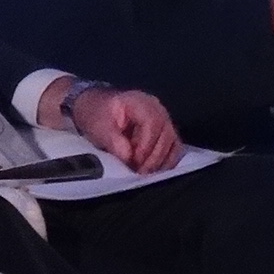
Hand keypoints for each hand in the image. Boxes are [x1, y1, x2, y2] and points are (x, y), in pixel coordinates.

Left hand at [63, 83, 181, 171]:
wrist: (98, 110)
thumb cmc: (98, 116)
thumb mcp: (99, 126)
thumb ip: (113, 140)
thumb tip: (128, 156)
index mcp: (140, 102)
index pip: (153, 122)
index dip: (145, 145)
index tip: (133, 161)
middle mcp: (158, 109)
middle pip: (167, 134)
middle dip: (153, 157)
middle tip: (138, 171)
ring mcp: (164, 120)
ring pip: (174, 143)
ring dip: (161, 161)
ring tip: (143, 172)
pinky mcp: (166, 133)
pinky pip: (175, 148)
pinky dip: (167, 161)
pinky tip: (153, 170)